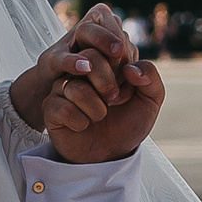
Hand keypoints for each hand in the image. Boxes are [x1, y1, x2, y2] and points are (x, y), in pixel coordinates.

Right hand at [8, 3, 160, 156]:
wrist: (112, 154)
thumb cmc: (128, 123)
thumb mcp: (150, 101)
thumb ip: (151, 78)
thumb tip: (130, 68)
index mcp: (104, 62)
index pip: (110, 47)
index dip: (122, 70)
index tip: (127, 90)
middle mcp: (80, 71)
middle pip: (89, 58)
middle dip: (108, 83)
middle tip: (113, 101)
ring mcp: (62, 88)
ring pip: (76, 87)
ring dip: (97, 109)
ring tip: (98, 116)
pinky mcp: (50, 108)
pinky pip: (63, 108)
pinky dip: (81, 122)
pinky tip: (82, 126)